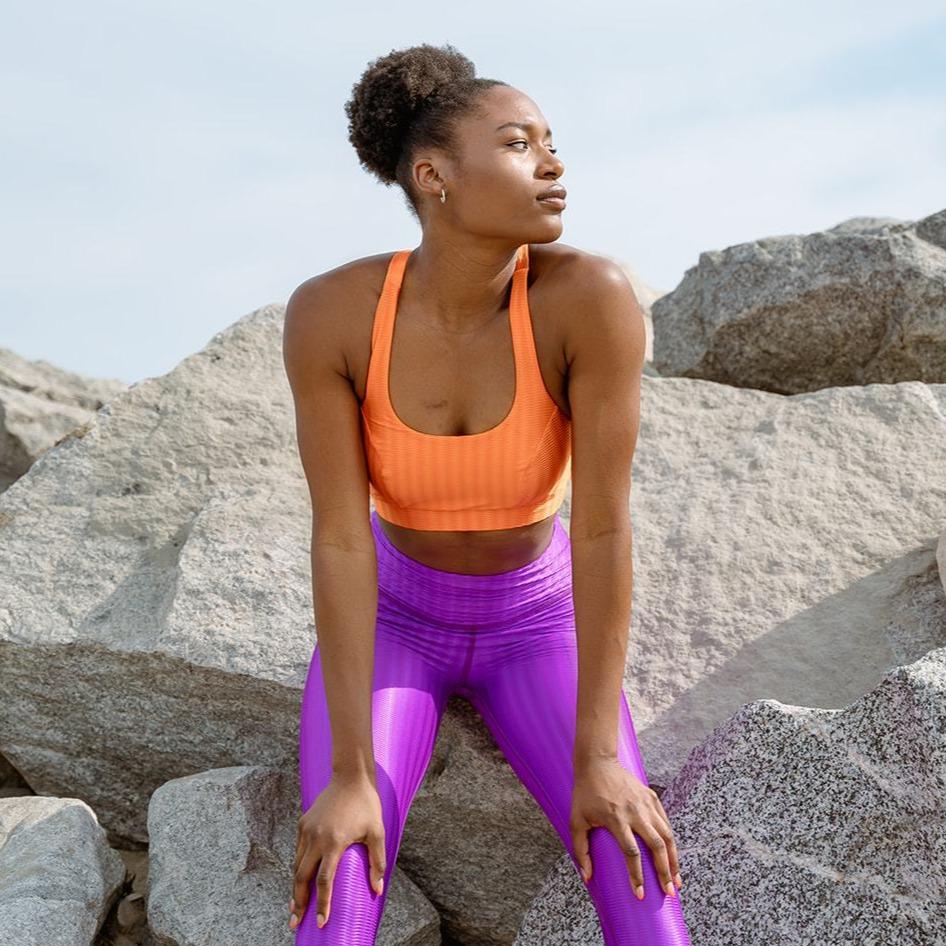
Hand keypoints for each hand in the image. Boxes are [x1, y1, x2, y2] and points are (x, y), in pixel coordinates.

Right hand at [290, 772, 386, 931]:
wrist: (350, 776)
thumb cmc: (366, 804)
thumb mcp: (377, 832)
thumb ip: (377, 862)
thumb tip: (377, 889)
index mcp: (334, 842)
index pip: (324, 881)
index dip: (322, 904)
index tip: (320, 922)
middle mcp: (316, 837)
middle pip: (302, 878)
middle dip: (298, 902)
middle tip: (295, 922)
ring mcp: (307, 830)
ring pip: (296, 865)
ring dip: (295, 887)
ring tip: (295, 906)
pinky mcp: (303, 823)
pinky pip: (298, 850)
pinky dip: (297, 866)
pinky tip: (299, 878)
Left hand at [570, 757, 682, 900]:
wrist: (598, 762)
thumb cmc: (585, 793)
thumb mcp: (576, 820)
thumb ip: (581, 849)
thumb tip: (587, 877)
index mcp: (616, 818)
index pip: (631, 852)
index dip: (637, 876)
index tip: (641, 894)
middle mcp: (635, 812)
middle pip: (656, 846)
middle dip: (665, 872)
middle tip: (669, 892)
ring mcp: (646, 804)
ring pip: (667, 835)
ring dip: (674, 859)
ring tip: (677, 880)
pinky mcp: (652, 797)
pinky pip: (665, 823)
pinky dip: (671, 841)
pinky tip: (673, 856)